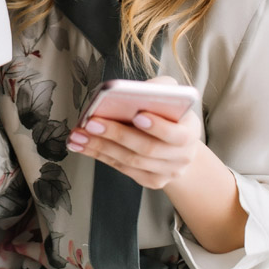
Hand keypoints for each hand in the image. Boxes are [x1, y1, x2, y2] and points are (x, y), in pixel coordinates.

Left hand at [66, 76, 205, 189]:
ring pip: (130, 161)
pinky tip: (82, 144)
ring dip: (100, 147)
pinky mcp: (151, 180)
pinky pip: (122, 168)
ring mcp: (167, 172)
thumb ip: (159, 88)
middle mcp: (182, 156)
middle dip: (117, 134)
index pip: (176, 133)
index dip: (157, 126)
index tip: (137, 114)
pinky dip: (99, 155)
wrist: (179, 144)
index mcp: (190, 132)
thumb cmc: (170, 112)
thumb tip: (134, 91)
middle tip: (92, 122)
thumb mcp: (172, 94)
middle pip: (147, 148)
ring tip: (78, 134)